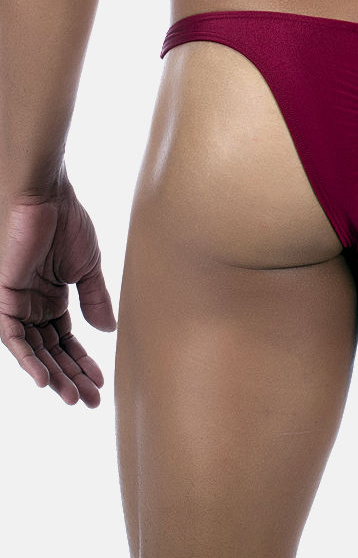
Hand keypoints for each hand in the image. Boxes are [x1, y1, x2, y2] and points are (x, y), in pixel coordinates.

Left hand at [0, 170, 116, 406]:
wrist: (48, 196)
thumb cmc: (68, 221)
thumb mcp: (88, 267)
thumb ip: (96, 299)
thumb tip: (108, 331)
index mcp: (53, 297)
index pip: (66, 340)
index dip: (82, 362)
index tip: (99, 383)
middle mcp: (33, 305)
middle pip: (51, 351)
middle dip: (70, 377)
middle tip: (88, 401)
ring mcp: (18, 303)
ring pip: (33, 351)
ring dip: (52, 375)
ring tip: (71, 396)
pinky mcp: (4, 298)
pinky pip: (12, 337)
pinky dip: (27, 359)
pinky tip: (45, 378)